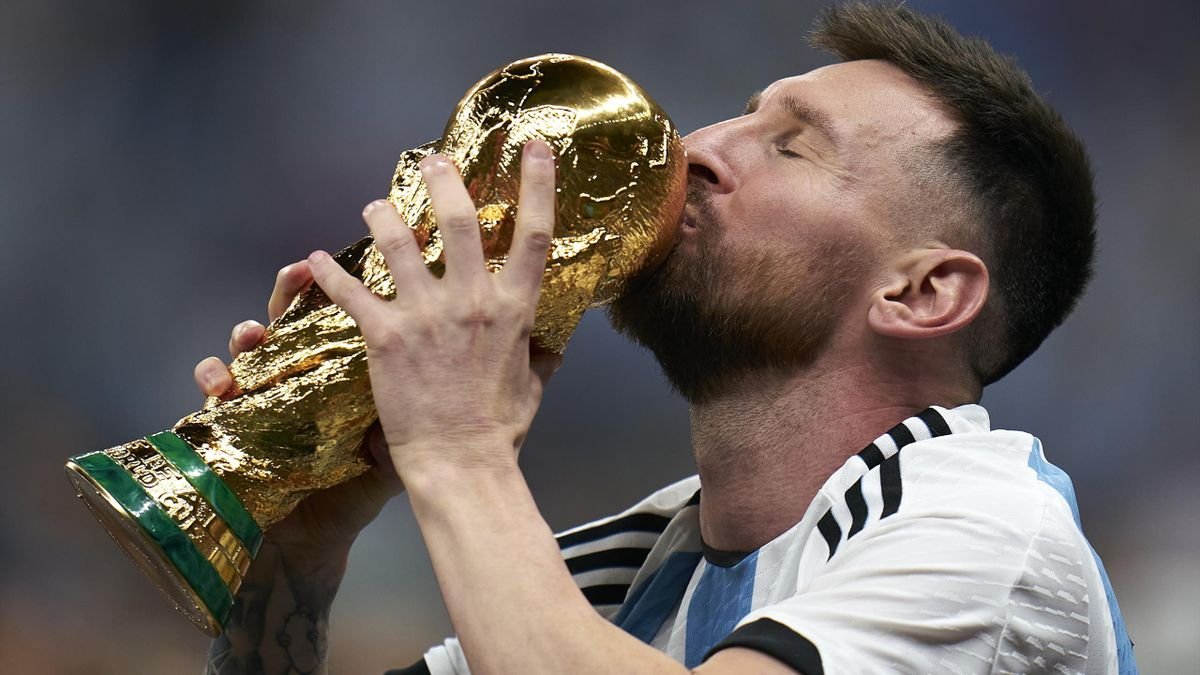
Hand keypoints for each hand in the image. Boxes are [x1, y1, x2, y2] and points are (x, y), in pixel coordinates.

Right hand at [193, 262, 402, 556]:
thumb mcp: (388, 456)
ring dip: (247, 332)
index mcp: (336, 375)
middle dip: (291, 291)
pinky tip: (219, 382)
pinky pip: (210, 391)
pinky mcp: (226, 421)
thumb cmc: (351, 493)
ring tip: (254, 331)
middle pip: (292, 319)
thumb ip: (409, 421)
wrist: (311, 543)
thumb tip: (439, 393)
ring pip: (248, 347)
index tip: (356, 267)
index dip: (342, 291)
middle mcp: (296, 376)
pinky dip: (211, 377)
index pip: (338, 322)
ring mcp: (258, 394)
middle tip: (300, 271)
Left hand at [306, 141, 560, 482]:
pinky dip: (328, 274)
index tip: (535, 147)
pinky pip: (351, 292)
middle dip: (443, 181)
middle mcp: (473, 301)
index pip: (534, 234)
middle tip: (429, 160)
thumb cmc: (500, 431)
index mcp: (514, 309)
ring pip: (398, 243)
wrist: (460, 464)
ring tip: (373, 205)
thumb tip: (554, 343)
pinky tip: (314, 261)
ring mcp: (428, 315)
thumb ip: (540, 355)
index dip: (538, 184)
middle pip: (458, 221)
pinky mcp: (385, 336)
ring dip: (382, 216)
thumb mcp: (533, 386)